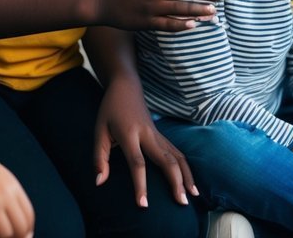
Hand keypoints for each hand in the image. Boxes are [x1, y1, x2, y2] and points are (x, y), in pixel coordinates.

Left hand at [94, 75, 196, 207]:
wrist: (126, 87)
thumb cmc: (110, 111)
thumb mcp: (99, 131)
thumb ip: (99, 158)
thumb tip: (99, 182)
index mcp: (130, 135)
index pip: (137, 163)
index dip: (140, 185)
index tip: (143, 204)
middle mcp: (148, 135)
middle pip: (167, 160)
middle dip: (176, 182)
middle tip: (182, 203)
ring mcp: (158, 134)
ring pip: (178, 156)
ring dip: (187, 176)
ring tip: (193, 196)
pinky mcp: (163, 136)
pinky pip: (178, 153)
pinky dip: (186, 168)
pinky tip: (191, 182)